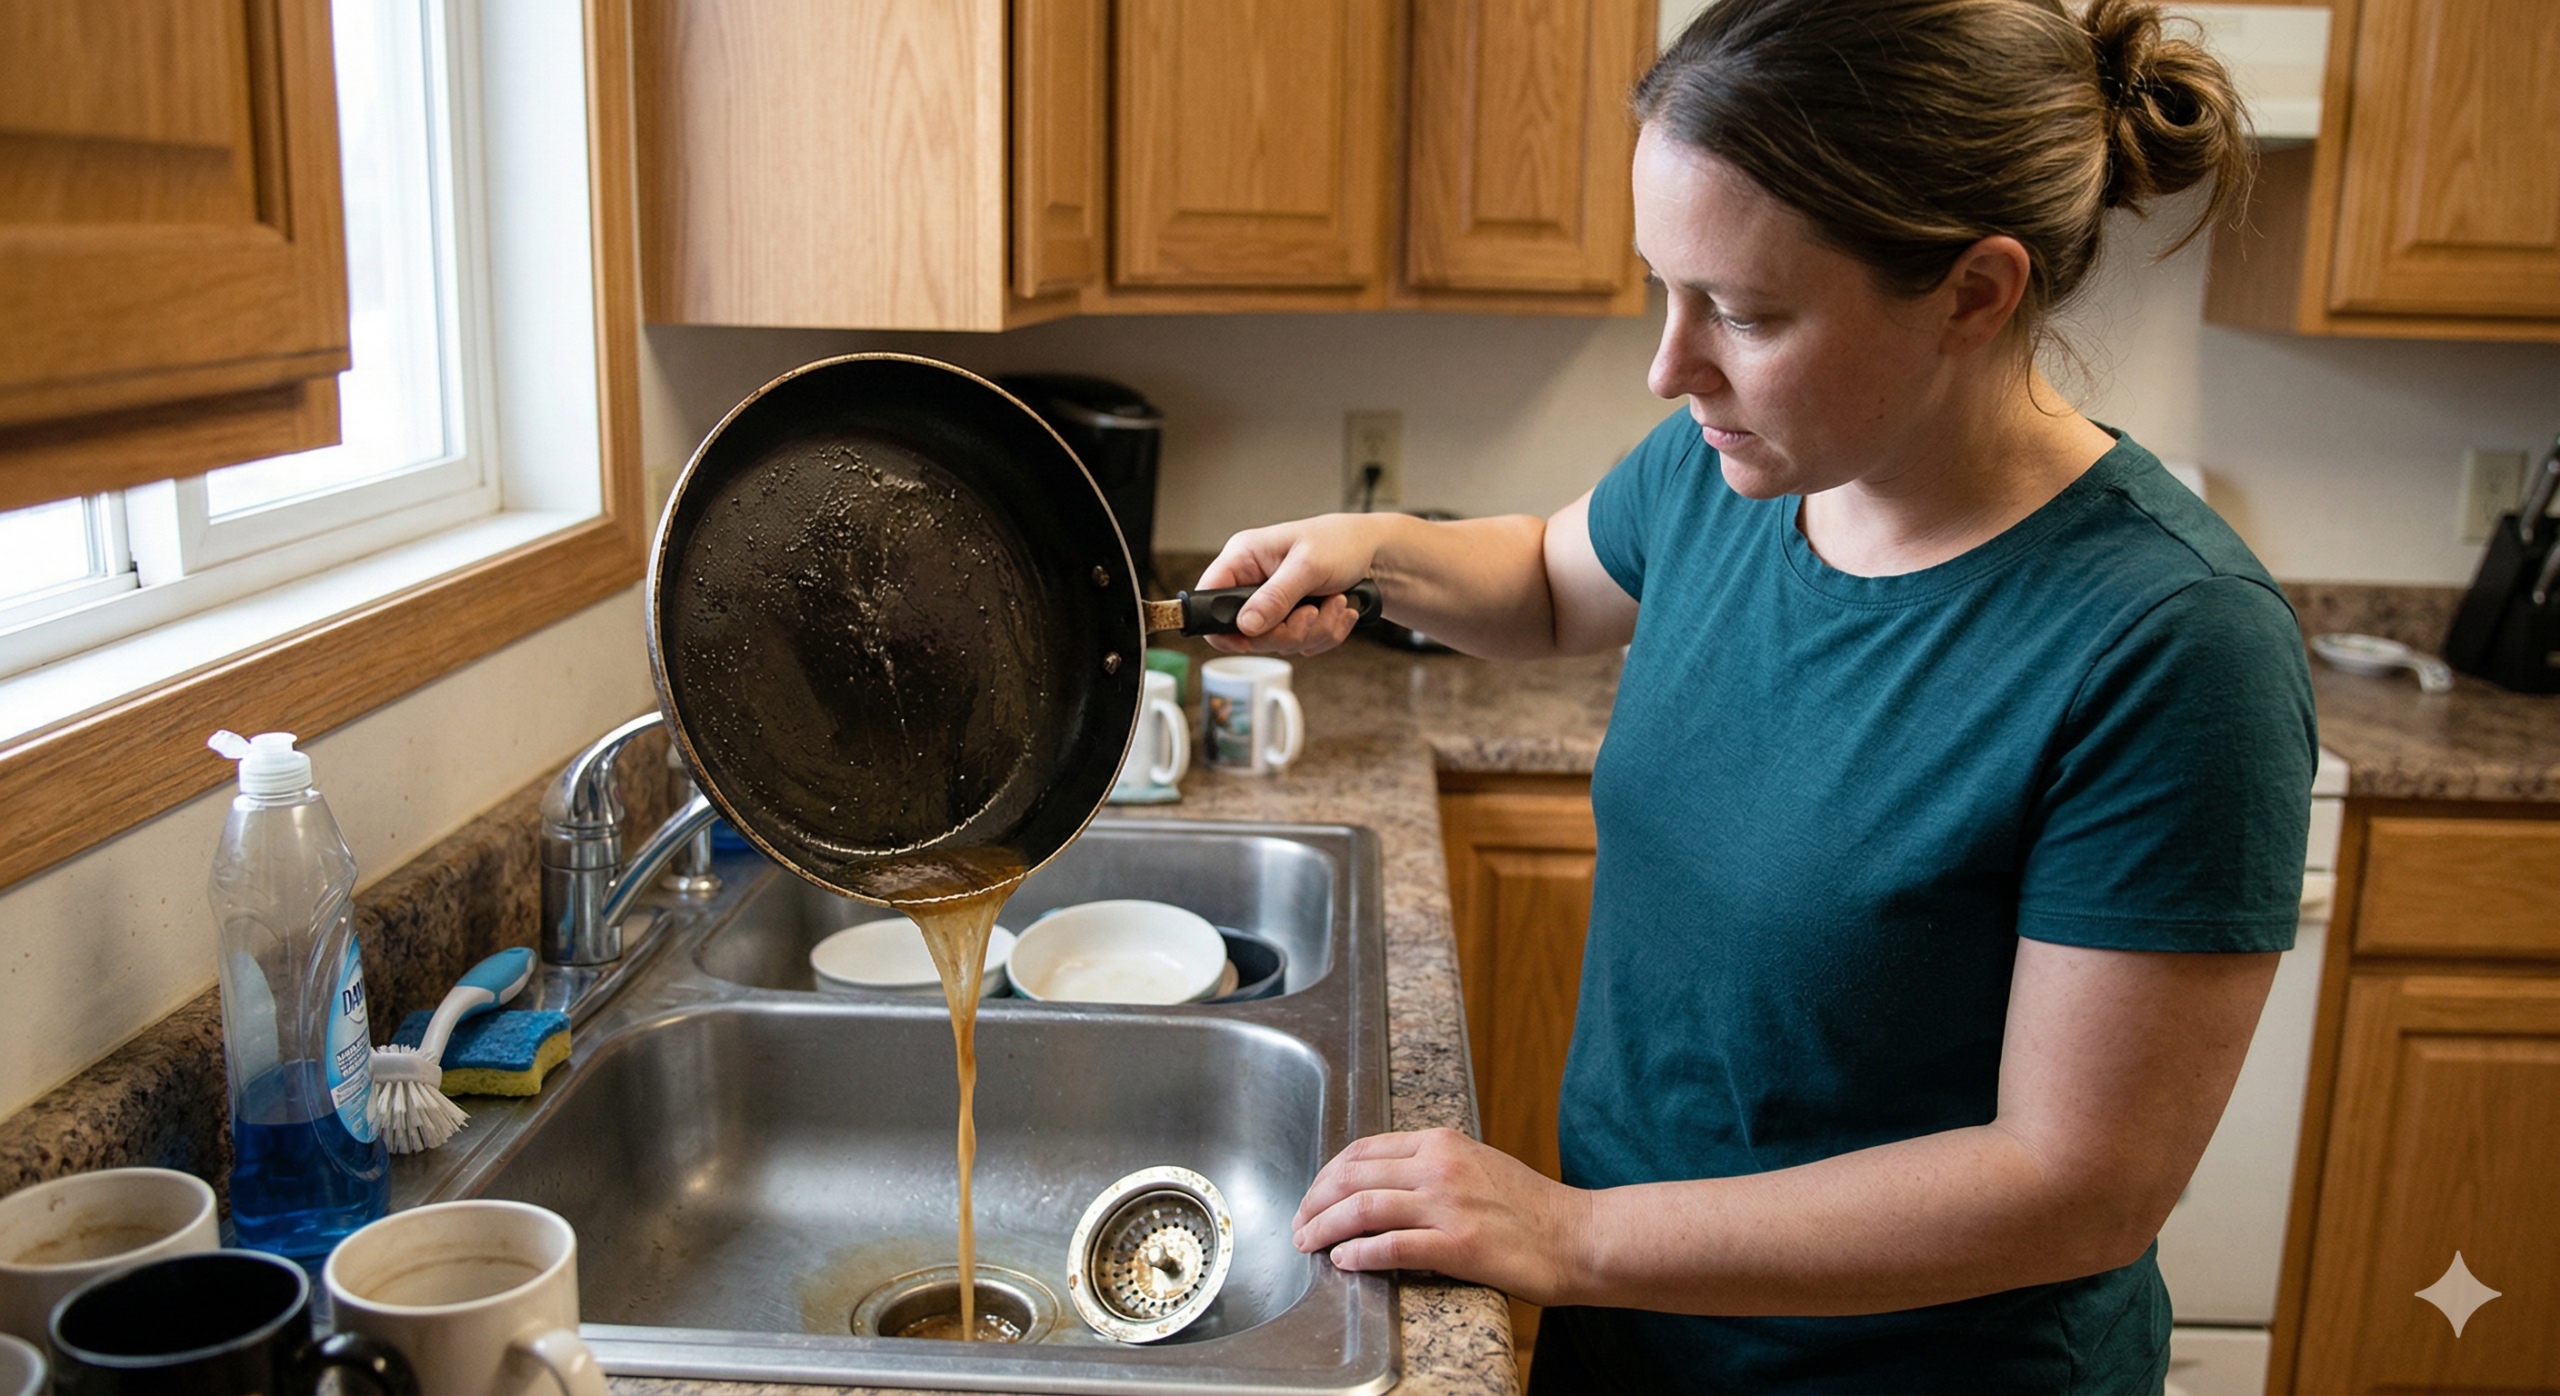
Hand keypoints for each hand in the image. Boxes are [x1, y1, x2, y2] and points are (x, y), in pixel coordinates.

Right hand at [1196, 515, 1385, 655]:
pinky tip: (1338, 610)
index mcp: (1243, 558)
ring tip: (1335, 603)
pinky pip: (1300, 645)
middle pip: (1246, 633)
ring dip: (1313, 631)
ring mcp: (1273, 604)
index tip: (1251, 638)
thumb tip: (1245, 625)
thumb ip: (1275, 597)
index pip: (1208, 598)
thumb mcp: (1308, 565)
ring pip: (1277, 643)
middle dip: (1287, 630)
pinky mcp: (1292, 619)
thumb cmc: (1340, 542)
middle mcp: (1253, 583)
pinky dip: (1324, 634)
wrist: (1375, 553)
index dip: (1221, 626)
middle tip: (1312, 612)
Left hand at [1291, 1128, 1590, 1304]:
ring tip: (1308, 1243)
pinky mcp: (1458, 1245)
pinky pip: (1393, 1246)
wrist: (1577, 1235)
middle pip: (1354, 1176)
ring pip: (1365, 1207)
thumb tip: (1381, 1182)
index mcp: (1442, 1143)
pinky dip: (1360, 1253)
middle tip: (1299, 1223)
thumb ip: (1431, 1166)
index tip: (1313, 1195)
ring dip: (1326, 1227)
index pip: (1364, 1150)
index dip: (1327, 1174)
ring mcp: (1448, 1205)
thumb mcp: (1476, 1164)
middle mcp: (1440, 1167)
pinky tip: (1343, 1261)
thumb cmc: (1529, 1207)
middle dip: (1315, 1201)